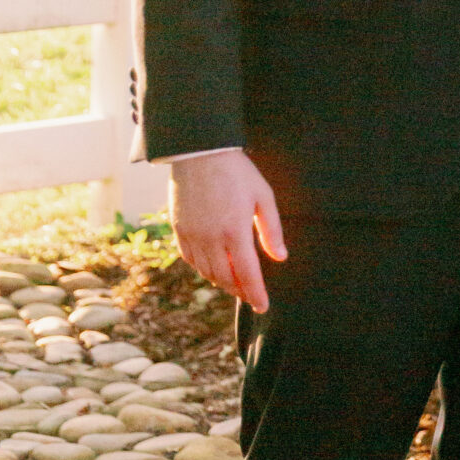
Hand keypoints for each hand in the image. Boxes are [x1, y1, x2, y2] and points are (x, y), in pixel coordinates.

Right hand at [170, 150, 286, 311]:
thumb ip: (271, 230)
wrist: (199, 153)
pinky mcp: (179, 229)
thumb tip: (280, 257)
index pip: (247, 274)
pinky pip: (191, 260)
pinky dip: (203, 269)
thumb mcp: (263, 196)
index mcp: (235, 231)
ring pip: (207, 272)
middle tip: (250, 296)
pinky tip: (213, 268)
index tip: (263, 306)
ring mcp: (192, 235)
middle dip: (239, 291)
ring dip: (222, 282)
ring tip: (235, 284)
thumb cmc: (237, 172)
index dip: (256, 293)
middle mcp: (211, 239)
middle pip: (225, 278)